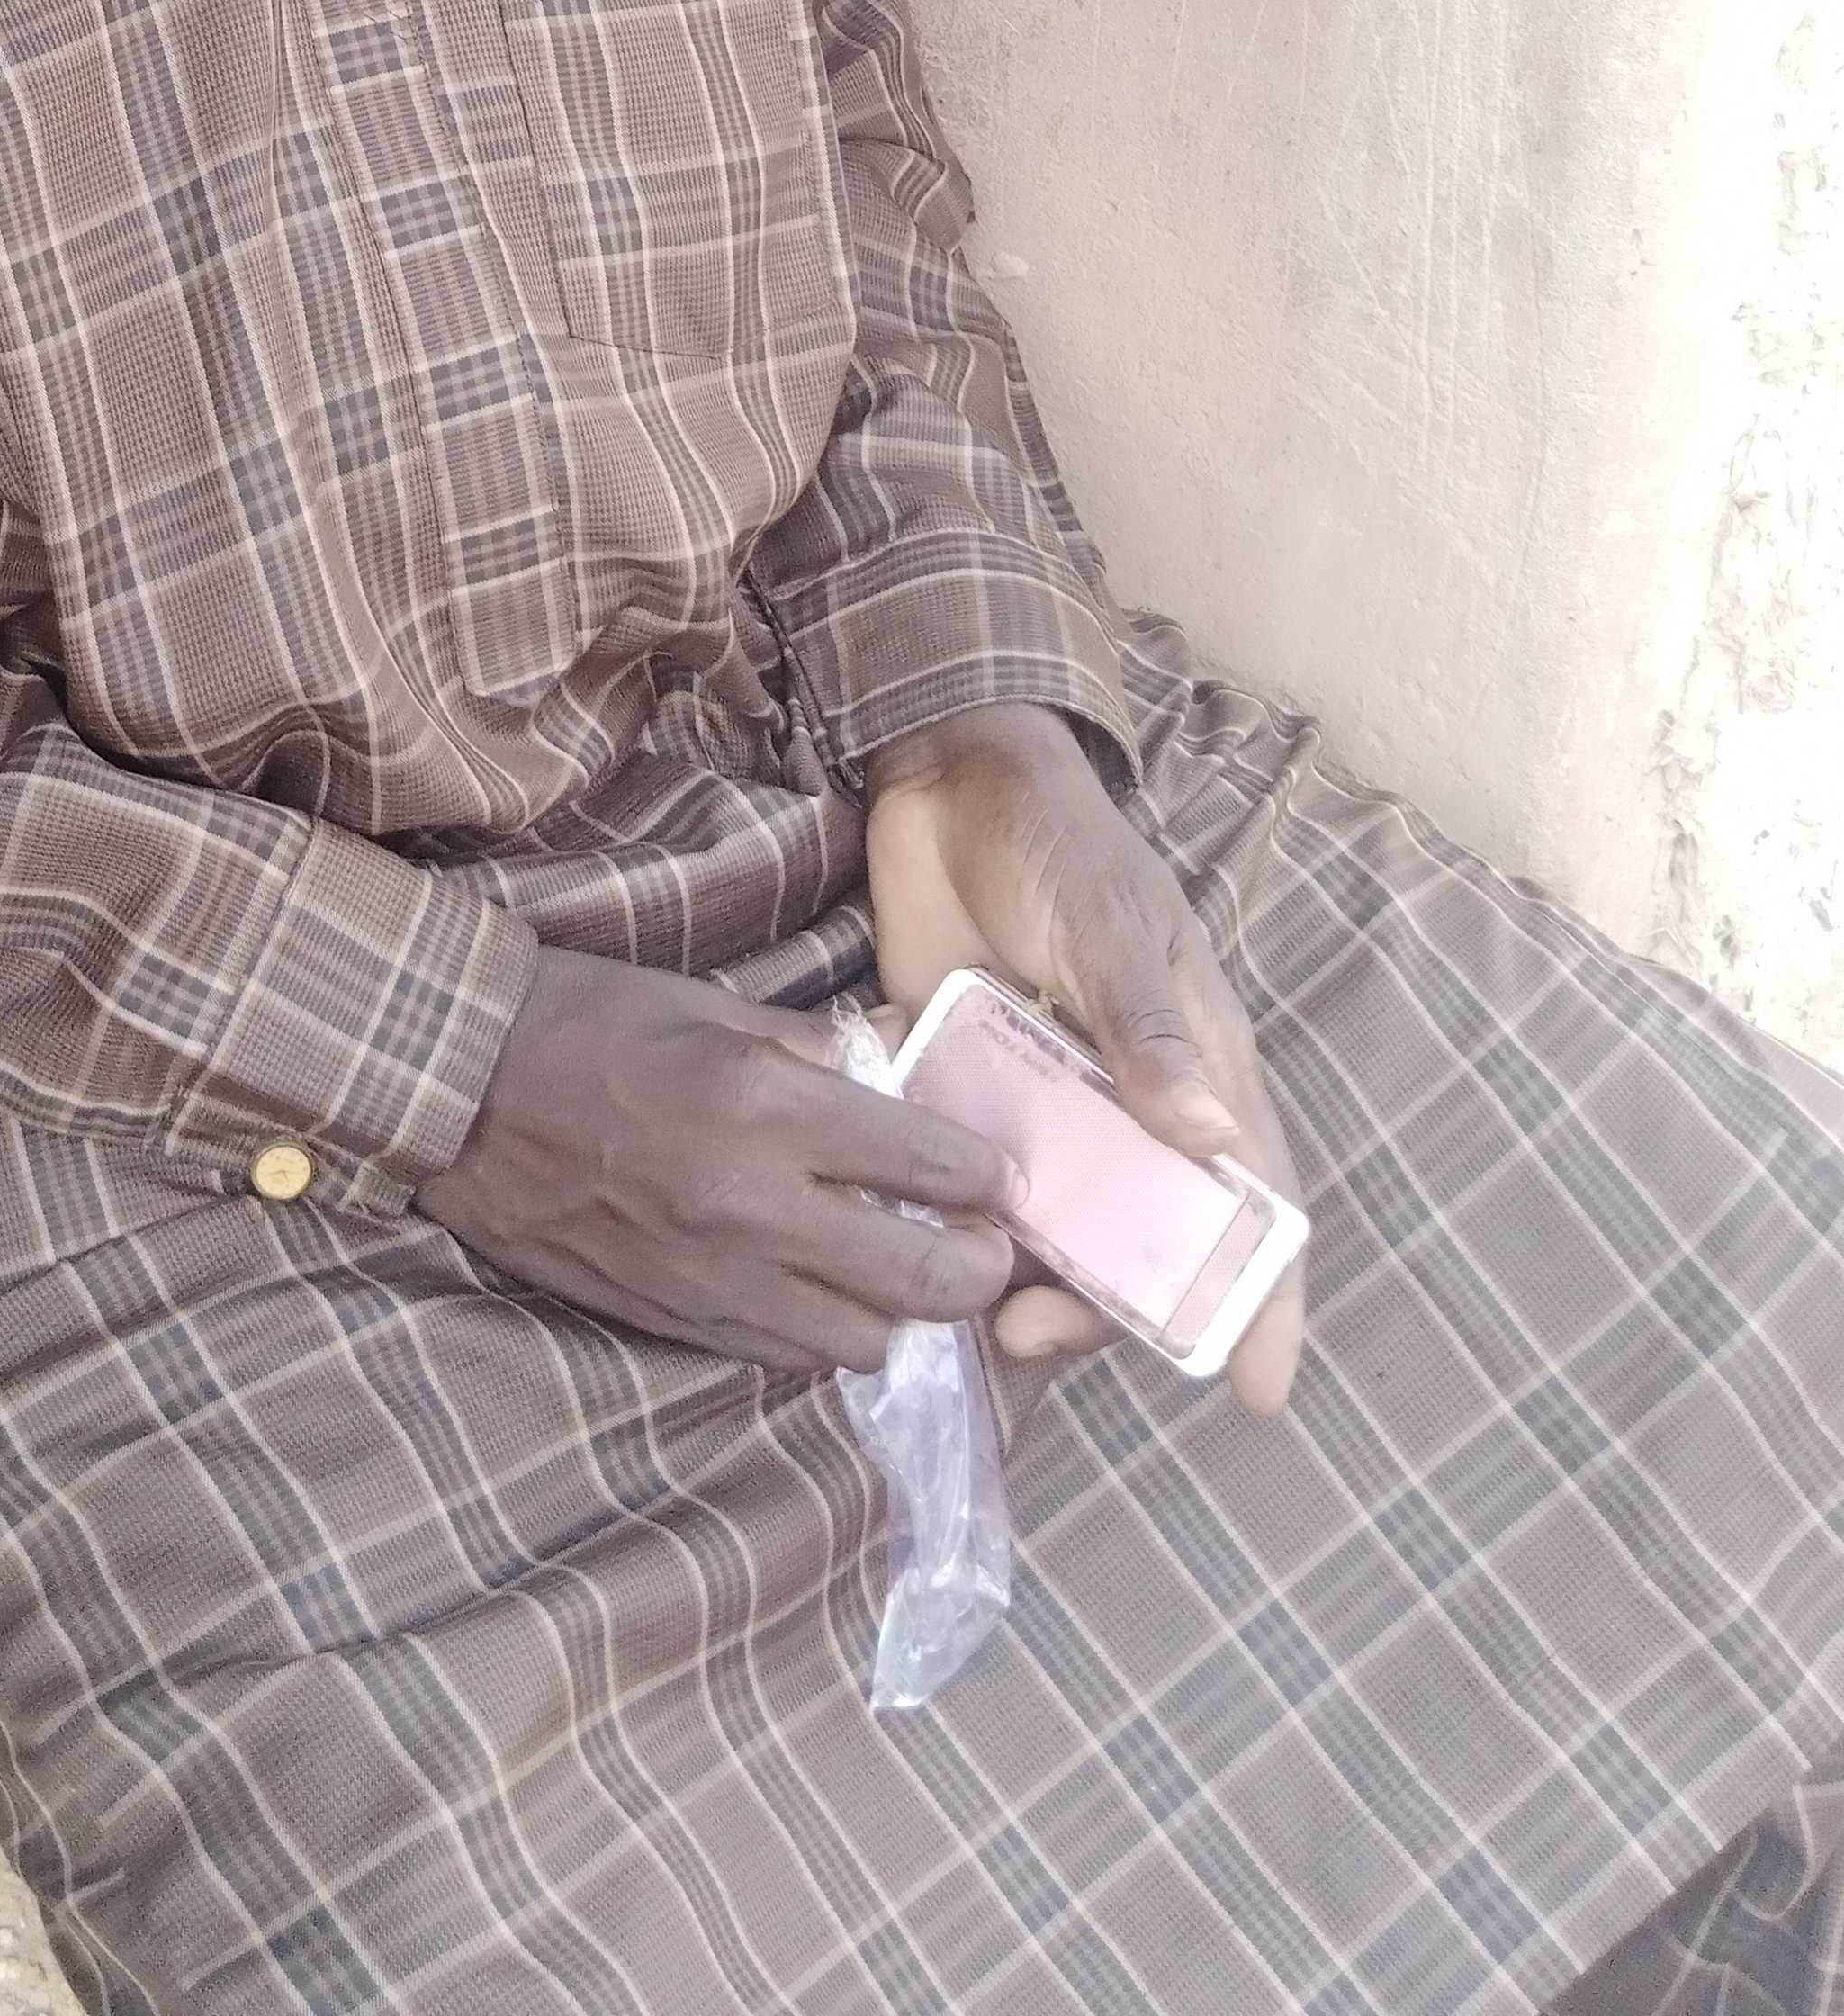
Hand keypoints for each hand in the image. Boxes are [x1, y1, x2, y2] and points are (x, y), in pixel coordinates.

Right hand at [412, 942, 1022, 1376]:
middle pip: (921, 1284)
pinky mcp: (672, 1321)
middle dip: (976, 1271)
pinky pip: (785, 1355)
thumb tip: (897, 1067)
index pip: (928, 1167)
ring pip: (862, 1344)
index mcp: (765, 1106)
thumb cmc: (588, 1022)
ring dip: (894, 1312)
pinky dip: (819, 1331)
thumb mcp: (712, 1004)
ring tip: (893, 1270)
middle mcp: (751, 1207)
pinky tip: (816, 1288)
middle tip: (983, 1247)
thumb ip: (814, 1049)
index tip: (998, 1177)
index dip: (986, 1179)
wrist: (459, 1089)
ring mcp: (711, 1278)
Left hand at [864, 703, 1304, 1411]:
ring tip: (972, 1319)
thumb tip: (1212, 1135)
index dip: (1261, 1295)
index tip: (1258, 1392)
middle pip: (1139, 1238)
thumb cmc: (1055, 842)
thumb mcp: (1110, 927)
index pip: (1248, 1195)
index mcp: (1194, 1065)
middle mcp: (1126, 1102)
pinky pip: (969, 1184)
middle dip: (1105, 1307)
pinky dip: (953, 1230)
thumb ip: (1149, 1028)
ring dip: (1024, 1282)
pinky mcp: (963, 1088)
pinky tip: (911, 1268)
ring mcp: (1043, 1102)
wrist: (943, 781)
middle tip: (1036, 1333)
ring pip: (1052, 1228)